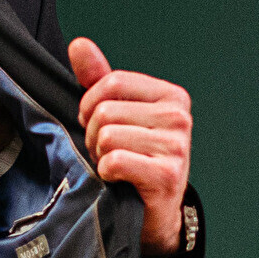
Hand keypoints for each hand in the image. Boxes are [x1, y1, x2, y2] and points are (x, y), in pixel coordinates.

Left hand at [70, 36, 192, 255]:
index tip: (95, 124)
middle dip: (94, 135)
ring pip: (107, 136)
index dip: (90, 104)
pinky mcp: (167, 174)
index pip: (112, 81)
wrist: (153, 212)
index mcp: (171, 96)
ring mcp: (176, 146)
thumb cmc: (135, 159)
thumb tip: (79, 45)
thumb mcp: (118, 114)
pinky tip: (119, 180)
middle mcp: (179, 117)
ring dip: (100, 156)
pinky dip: (107, 173)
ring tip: (115, 166)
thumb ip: (98, 79)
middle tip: (107, 152)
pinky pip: (115, 161)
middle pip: (106, 110)